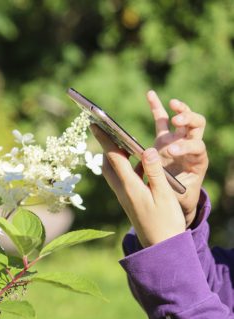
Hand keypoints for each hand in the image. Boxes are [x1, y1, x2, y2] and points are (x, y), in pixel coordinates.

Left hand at [91, 125, 185, 247]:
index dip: (105, 139)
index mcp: (130, 187)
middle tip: (106, 129)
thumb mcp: (164, 195)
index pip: (113, 158)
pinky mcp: (129, 200)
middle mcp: (122, 191)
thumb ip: (155, 172)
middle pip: (108, 164)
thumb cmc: (166, 222)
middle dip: (107, 146)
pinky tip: (140, 163)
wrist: (161, 248)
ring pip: (114, 171)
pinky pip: (124, 178)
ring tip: (124, 142)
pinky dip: (128, 167)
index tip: (95, 123)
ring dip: (117, 156)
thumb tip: (147, 150)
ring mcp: (124, 196)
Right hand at [146, 90, 207, 226]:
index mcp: (197, 161)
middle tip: (177, 121)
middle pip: (197, 125)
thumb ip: (162, 180)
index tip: (171, 151)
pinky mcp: (165, 138)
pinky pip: (162, 118)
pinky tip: (150, 94)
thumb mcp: (172, 194)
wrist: (176, 198)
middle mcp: (190, 146)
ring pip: (185, 117)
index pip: (197, 147)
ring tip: (172, 104)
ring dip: (180, 109)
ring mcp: (178, 140)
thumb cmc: (176, 198)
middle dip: (188, 120)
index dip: (185, 146)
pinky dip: (157, 106)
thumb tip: (147, 167)